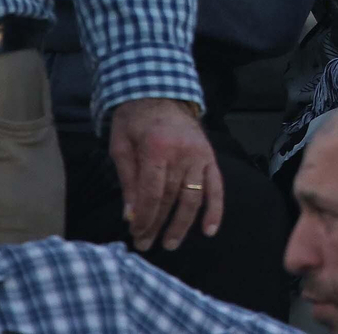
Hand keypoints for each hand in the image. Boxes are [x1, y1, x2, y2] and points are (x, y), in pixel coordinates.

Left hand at [108, 98, 223, 250]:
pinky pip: (216, 187)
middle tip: (146, 245)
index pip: (152, 194)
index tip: (135, 235)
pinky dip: (215, 209)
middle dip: (157, 225)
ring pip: (193, 198)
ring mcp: (200, 156)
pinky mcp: (210, 157)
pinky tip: (209, 230)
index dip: (144, 218)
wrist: (160, 93)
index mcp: (157, 149)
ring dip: (182, 224)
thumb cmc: (134, 121)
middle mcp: (182, 154)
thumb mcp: (121, 146)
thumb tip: (131, 216)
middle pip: (170, 199)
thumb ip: (128, 180)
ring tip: (171, 244)